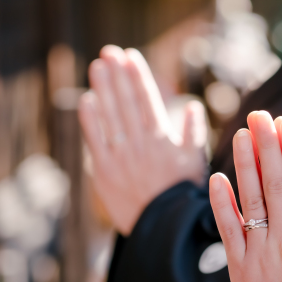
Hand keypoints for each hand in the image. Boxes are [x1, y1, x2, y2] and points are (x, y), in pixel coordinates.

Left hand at [78, 45, 206, 234]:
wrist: (163, 229)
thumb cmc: (183, 194)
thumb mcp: (195, 162)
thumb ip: (192, 133)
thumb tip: (191, 106)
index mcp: (162, 139)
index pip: (147, 99)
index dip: (138, 76)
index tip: (131, 55)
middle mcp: (140, 144)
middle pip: (127, 102)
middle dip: (118, 74)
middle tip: (110, 51)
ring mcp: (121, 157)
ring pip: (111, 116)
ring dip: (104, 89)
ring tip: (98, 66)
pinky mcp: (105, 172)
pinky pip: (95, 141)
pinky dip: (90, 120)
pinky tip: (87, 100)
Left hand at [209, 111, 281, 281]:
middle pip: (276, 182)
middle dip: (268, 145)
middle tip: (260, 115)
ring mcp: (261, 252)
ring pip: (252, 199)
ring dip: (246, 164)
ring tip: (241, 133)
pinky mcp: (241, 270)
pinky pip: (229, 231)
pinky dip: (222, 205)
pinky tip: (216, 179)